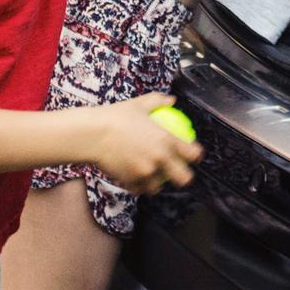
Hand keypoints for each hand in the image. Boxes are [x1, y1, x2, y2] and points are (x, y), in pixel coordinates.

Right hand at [77, 97, 200, 193]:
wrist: (93, 134)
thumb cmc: (115, 117)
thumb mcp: (140, 104)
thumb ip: (158, 101)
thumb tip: (171, 100)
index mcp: (167, 140)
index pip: (192, 153)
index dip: (196, 155)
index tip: (193, 155)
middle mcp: (160, 159)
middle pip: (184, 178)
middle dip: (184, 177)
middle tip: (178, 173)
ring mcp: (146, 172)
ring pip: (159, 186)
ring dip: (157, 182)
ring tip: (154, 177)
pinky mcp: (131, 182)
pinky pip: (139, 189)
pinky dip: (139, 186)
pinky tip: (136, 180)